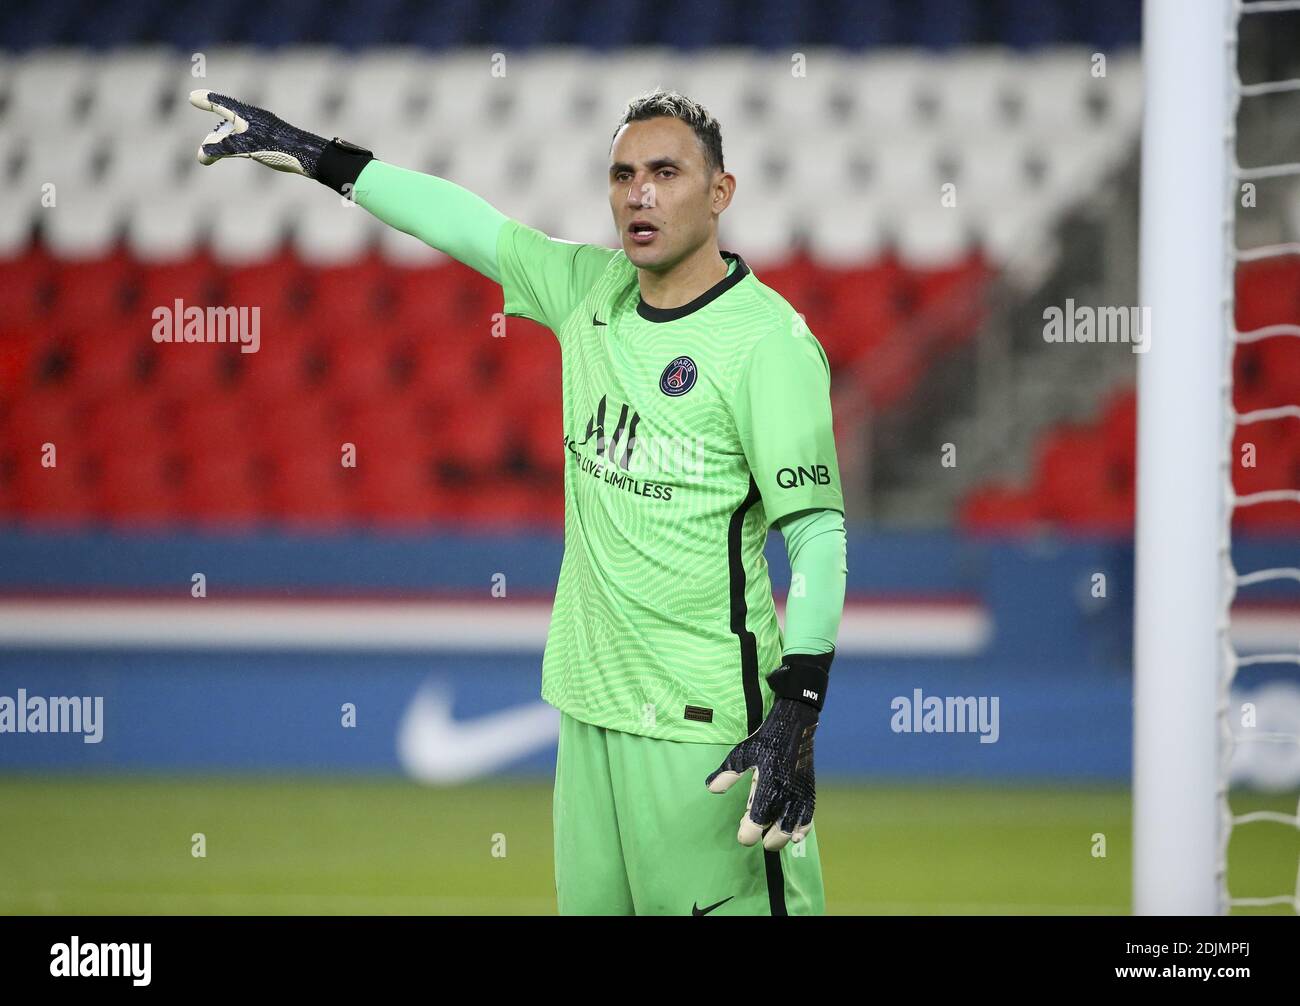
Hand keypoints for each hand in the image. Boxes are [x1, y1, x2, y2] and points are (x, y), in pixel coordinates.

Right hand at [189, 90, 330, 176]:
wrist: (311, 156)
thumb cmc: (280, 147)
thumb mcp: (247, 147)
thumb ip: (223, 148)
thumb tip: (202, 153)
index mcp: (248, 115)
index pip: (222, 103)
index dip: (206, 100)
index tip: (192, 97)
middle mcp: (256, 119)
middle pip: (228, 117)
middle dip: (214, 121)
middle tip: (203, 121)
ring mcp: (266, 129)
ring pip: (238, 130)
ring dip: (224, 138)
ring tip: (213, 151)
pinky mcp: (275, 140)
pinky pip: (249, 138)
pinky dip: (237, 143)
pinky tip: (241, 150)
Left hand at [706, 696, 818, 850]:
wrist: (795, 724)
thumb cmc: (766, 739)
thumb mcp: (743, 753)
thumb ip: (728, 773)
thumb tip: (711, 789)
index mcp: (767, 784)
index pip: (757, 819)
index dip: (748, 833)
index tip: (742, 836)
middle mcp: (786, 793)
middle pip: (778, 830)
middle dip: (766, 839)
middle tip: (756, 838)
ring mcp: (800, 793)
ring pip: (794, 827)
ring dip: (783, 837)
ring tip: (771, 841)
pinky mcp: (809, 791)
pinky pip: (808, 817)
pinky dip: (803, 829)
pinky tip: (797, 836)